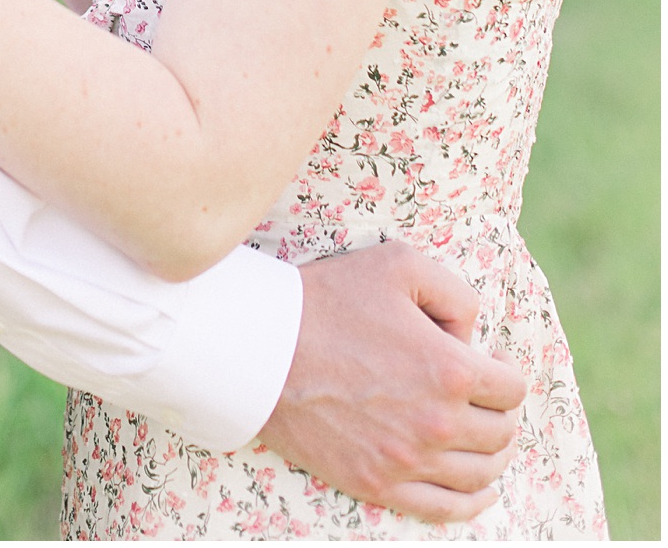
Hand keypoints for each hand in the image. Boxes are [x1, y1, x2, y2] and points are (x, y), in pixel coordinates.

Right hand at [260, 240, 525, 523]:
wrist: (262, 348)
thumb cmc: (328, 299)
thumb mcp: (399, 264)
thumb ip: (454, 292)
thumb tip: (470, 335)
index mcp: (449, 369)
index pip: (511, 387)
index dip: (506, 369)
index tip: (491, 359)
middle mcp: (437, 423)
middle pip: (500, 432)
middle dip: (500, 410)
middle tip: (486, 395)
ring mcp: (408, 460)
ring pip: (480, 473)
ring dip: (493, 455)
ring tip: (484, 437)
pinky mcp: (378, 483)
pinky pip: (445, 509)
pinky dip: (471, 502)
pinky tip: (478, 490)